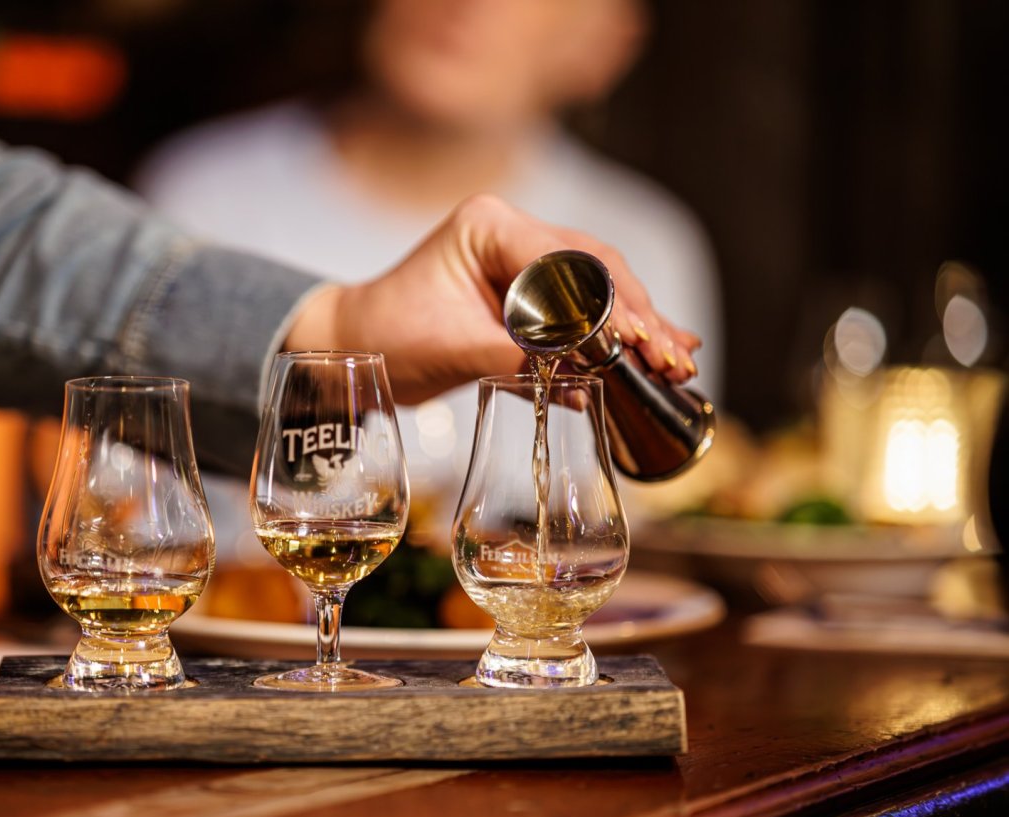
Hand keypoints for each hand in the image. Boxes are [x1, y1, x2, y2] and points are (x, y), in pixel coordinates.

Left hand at [283, 194, 699, 403]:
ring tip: (677, 362)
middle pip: (596, 269)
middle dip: (638, 316)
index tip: (642, 342)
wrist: (353, 348)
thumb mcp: (451, 348)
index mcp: (489, 226)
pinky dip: (610, 340)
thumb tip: (585, 378)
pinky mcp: (524, 296)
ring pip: (596, 290)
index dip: (612, 304)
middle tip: (672, 358)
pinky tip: (651, 357)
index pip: (569, 261)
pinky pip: (578, 314)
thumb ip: (517, 356)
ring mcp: (520, 262)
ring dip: (635, 329)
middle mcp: (512, 233)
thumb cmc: (387, 336)